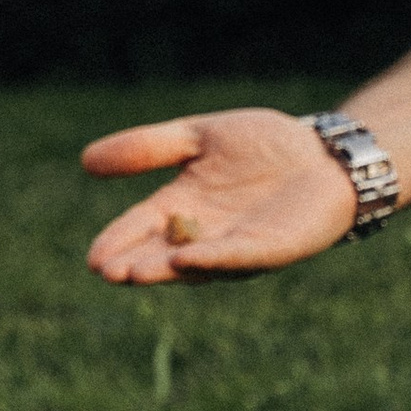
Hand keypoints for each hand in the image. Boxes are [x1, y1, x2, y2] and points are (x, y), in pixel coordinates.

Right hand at [83, 106, 356, 282]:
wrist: (324, 152)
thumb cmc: (263, 144)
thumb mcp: (197, 137)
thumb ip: (149, 148)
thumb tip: (85, 160)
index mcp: (183, 206)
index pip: (142, 228)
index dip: (118, 242)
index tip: (94, 258)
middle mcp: (206, 234)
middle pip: (162, 255)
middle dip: (136, 265)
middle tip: (108, 272)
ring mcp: (238, 246)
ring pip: (196, 264)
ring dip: (165, 270)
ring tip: (134, 273)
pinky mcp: (273, 249)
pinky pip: (239, 257)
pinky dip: (212, 259)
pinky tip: (185, 259)